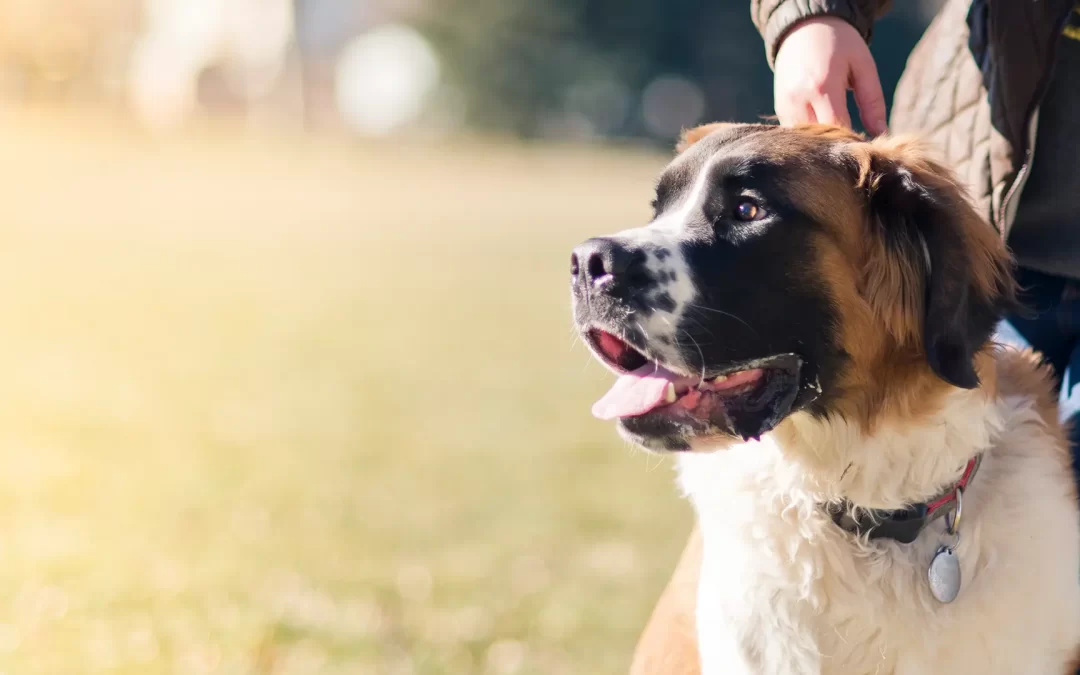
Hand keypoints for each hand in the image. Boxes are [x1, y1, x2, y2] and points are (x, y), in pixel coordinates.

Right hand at [773, 16, 887, 135]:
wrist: (804, 27)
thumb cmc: (839, 44)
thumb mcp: (863, 66)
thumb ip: (873, 101)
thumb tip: (881, 133)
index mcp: (822, 87)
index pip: (839, 129)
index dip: (854, 142)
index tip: (868, 146)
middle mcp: (799, 99)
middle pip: (819, 140)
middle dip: (839, 147)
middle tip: (855, 147)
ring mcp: (785, 105)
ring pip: (805, 140)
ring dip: (822, 144)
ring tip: (839, 140)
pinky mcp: (779, 108)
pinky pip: (796, 132)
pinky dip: (810, 136)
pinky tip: (823, 131)